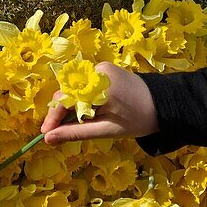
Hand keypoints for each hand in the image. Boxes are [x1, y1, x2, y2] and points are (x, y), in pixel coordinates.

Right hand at [40, 62, 158, 143]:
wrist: (162, 105)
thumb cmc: (138, 120)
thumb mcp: (107, 130)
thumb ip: (76, 133)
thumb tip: (48, 138)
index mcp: (102, 87)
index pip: (66, 99)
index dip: (53, 117)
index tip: (45, 133)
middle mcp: (99, 71)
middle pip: (68, 92)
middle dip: (61, 113)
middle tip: (58, 132)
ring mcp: (102, 67)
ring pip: (75, 88)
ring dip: (72, 106)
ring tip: (76, 124)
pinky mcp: (105, 68)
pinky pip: (84, 84)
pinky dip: (82, 99)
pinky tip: (88, 112)